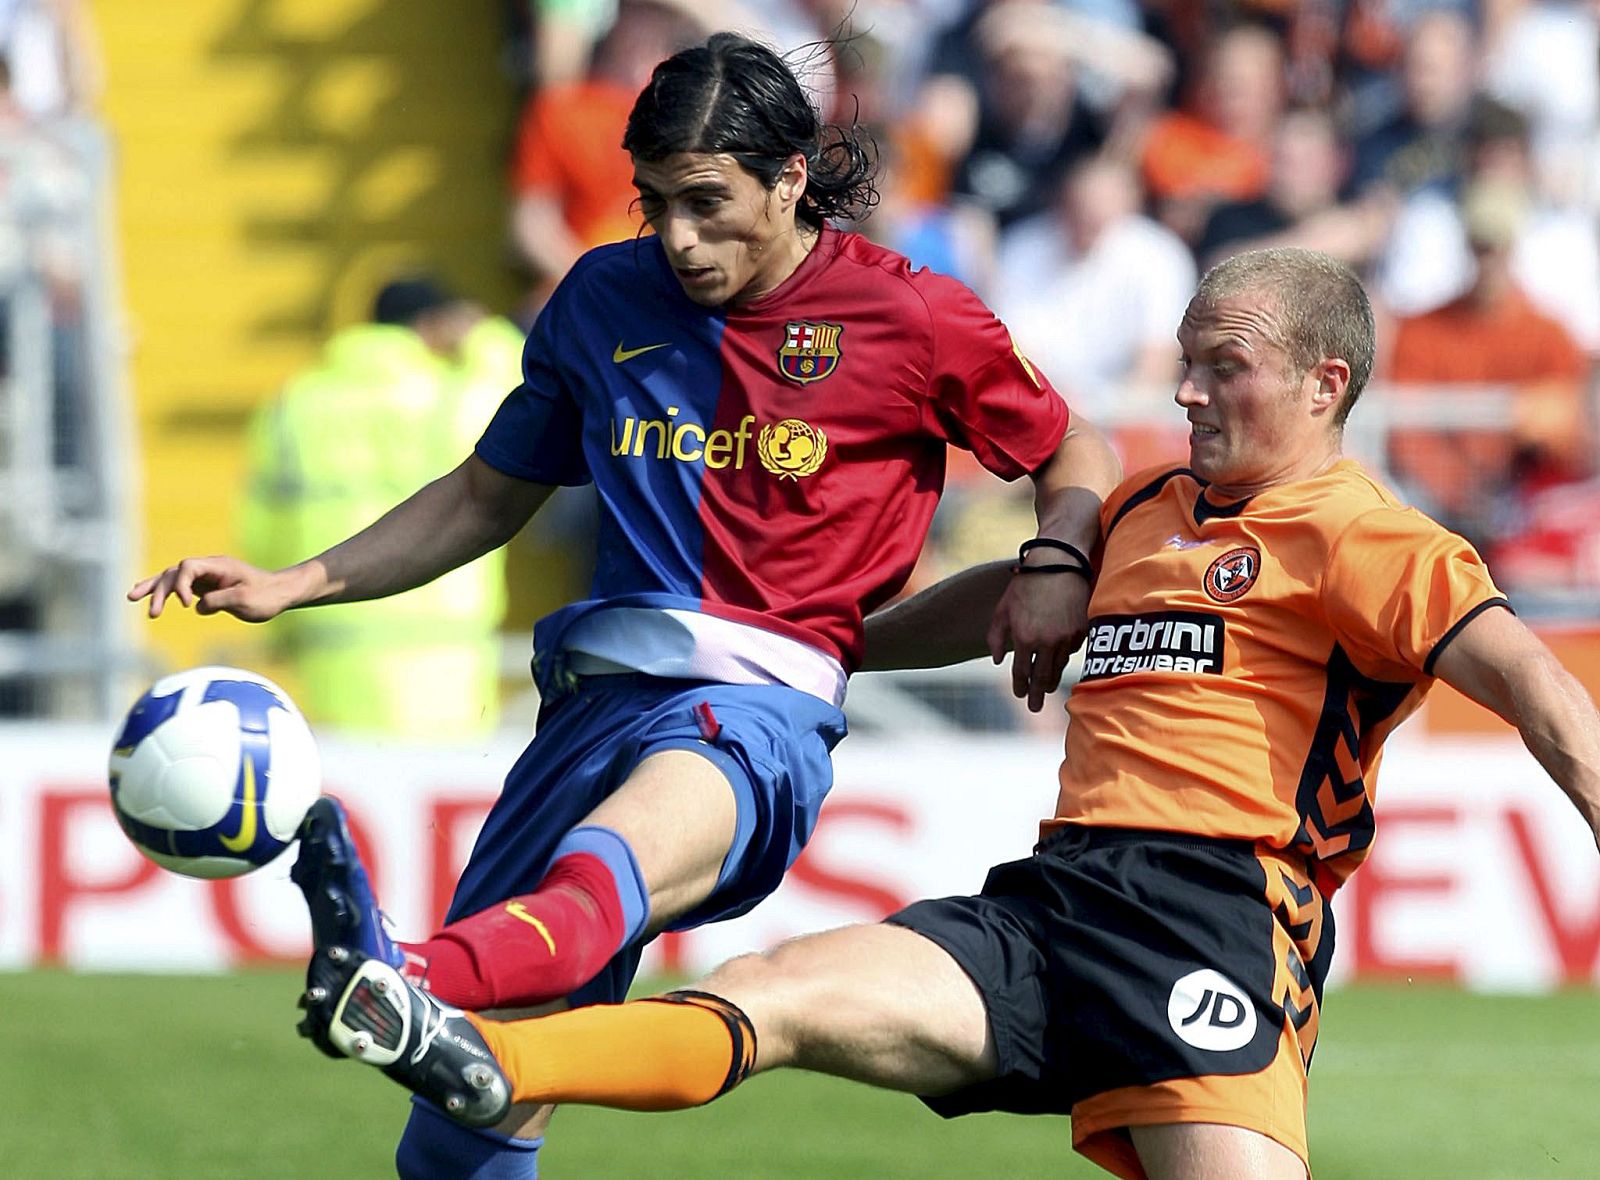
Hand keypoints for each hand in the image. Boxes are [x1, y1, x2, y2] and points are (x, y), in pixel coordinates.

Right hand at [127, 555, 302, 622]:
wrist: (282, 594)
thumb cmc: (267, 596)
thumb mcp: (245, 599)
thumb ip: (219, 600)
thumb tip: (197, 606)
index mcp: (219, 566)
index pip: (188, 567)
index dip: (181, 585)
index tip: (188, 605)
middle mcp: (210, 568)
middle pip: (176, 573)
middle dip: (159, 590)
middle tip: (152, 612)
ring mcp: (207, 577)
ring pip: (173, 578)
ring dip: (154, 589)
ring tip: (131, 597)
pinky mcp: (207, 587)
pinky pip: (181, 588)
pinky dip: (166, 593)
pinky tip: (152, 601)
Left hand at [986, 571, 1090, 711]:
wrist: (1058, 564)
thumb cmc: (1026, 585)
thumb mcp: (1002, 609)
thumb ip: (995, 638)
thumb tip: (998, 662)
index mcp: (1024, 638)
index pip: (1021, 672)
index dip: (1020, 686)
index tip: (1019, 695)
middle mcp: (1047, 643)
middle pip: (1042, 678)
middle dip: (1037, 694)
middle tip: (1035, 707)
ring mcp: (1067, 638)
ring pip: (1059, 667)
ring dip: (1052, 679)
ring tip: (1046, 688)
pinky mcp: (1082, 631)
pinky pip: (1072, 651)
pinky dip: (1064, 656)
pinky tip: (1058, 658)